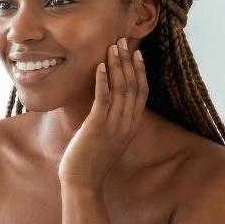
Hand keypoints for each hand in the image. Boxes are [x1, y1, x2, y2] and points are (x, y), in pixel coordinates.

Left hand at [58, 39, 147, 191]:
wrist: (82, 182)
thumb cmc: (90, 161)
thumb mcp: (107, 139)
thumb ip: (111, 122)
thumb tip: (106, 107)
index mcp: (131, 126)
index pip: (141, 92)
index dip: (140, 71)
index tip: (136, 53)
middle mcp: (127, 124)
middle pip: (133, 86)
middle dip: (128, 61)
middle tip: (123, 41)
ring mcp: (113, 125)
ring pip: (121, 89)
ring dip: (117, 65)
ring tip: (112, 46)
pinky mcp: (97, 127)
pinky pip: (103, 99)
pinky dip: (103, 81)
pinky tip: (100, 66)